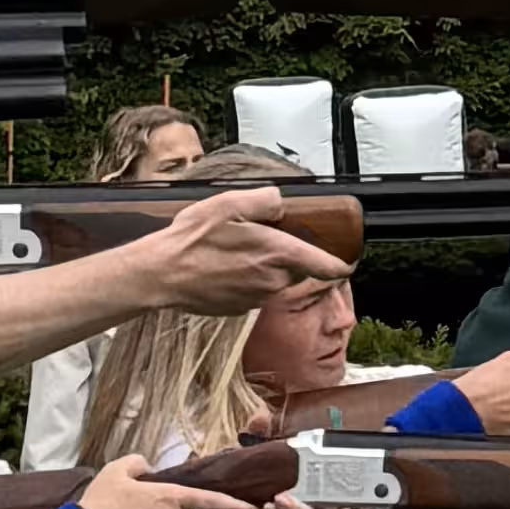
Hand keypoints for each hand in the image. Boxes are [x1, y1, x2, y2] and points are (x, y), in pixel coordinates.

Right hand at [133, 190, 327, 310]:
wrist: (160, 275)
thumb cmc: (192, 239)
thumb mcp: (228, 204)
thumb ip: (264, 200)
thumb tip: (281, 203)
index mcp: (277, 254)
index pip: (326, 266)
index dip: (342, 263)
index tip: (348, 260)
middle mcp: (273, 281)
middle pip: (298, 270)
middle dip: (290, 255)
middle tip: (265, 237)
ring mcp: (256, 299)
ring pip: (275, 281)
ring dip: (266, 267)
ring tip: (235, 251)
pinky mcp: (240, 309)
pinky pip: (255, 291)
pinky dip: (247, 280)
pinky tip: (223, 267)